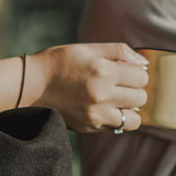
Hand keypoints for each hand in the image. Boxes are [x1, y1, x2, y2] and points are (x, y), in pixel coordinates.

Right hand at [23, 43, 148, 132]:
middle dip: (134, 90)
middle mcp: (101, 95)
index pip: (142, 77)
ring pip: (134, 119)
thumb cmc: (59, 62)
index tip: (125, 71)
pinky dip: (116, 118)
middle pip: (141, 98)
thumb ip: (119, 52)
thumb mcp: (88, 48)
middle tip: (120, 84)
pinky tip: (104, 108)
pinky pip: (116, 127)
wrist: (31, 86)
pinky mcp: (89, 127)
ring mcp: (95, 114)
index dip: (136, 73)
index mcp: (102, 71)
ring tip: (116, 100)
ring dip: (129, 109)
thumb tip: (144, 63)